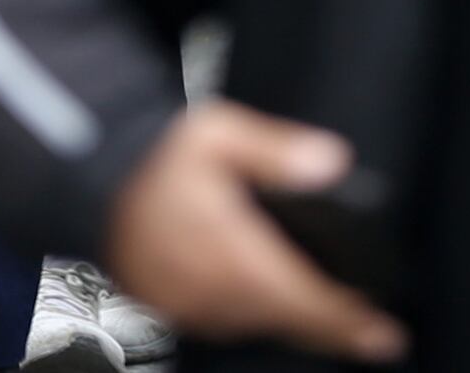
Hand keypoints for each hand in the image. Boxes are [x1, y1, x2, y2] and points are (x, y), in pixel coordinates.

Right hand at [101, 104, 401, 361]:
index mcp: (234, 255)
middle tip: (365, 326)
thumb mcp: (217, 132)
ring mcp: (188, 306)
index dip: (351, 324)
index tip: (387, 337)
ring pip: (254, 323)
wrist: (82, 177)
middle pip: (286, 320)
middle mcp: (213, 292)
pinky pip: (220, 320)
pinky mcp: (167, 307)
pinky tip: (257, 293)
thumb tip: (330, 161)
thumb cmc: (148, 155)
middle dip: (328, 322)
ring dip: (287, 315)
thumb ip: (276, 150)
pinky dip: (246, 310)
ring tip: (319, 306)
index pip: (307, 303)